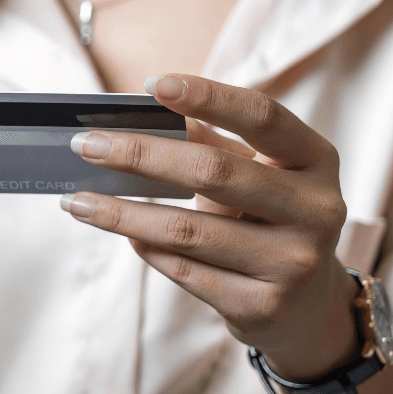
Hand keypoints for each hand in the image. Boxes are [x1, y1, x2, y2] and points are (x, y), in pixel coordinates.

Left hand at [60, 74, 358, 379]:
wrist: (308, 308)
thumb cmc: (269, 220)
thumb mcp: (258, 175)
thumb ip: (212, 144)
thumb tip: (143, 114)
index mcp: (315, 160)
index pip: (262, 116)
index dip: (209, 96)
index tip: (153, 85)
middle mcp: (315, 209)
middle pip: (213, 172)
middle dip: (139, 155)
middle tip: (85, 145)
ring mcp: (293, 262)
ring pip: (187, 230)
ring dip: (121, 213)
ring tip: (77, 202)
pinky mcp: (261, 306)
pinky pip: (183, 269)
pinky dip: (144, 246)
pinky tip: (120, 233)